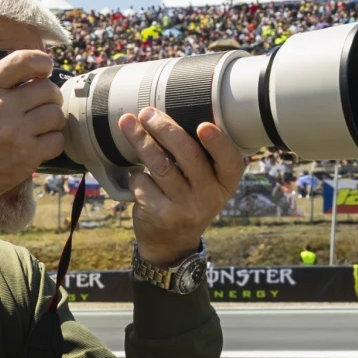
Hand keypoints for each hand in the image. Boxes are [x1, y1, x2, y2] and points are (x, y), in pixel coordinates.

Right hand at [0, 47, 63, 231]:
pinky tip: (40, 145)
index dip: (41, 61)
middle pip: (47, 89)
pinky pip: (57, 140)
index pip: (22, 61)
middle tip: (44, 105)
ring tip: (42, 127)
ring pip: (56, 114)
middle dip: (50, 97)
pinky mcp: (26, 155)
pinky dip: (53, 143)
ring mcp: (14, 132)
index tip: (46, 69)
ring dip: (53, 121)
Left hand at [117, 107, 242, 266]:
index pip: (230, 162)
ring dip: (141, 141)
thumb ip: (200, 156)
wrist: (172, 243)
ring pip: (160, 165)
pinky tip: (135, 173)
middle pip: (188, 155)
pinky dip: (135, 173)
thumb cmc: (189, 199)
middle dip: (165, 129)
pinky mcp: (160, 215)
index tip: (204, 126)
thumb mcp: (205, 184)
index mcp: (225, 183)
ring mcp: (184, 208)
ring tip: (127, 124)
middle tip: (148, 113)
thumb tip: (169, 115)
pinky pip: (142, 182)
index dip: (218, 143)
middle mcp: (209, 197)